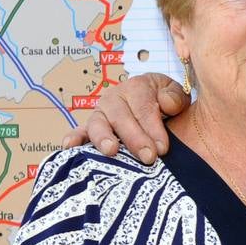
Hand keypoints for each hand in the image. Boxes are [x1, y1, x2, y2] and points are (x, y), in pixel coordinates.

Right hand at [60, 73, 188, 163]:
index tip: (163, 148)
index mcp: (137, 87)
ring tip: (111, 151)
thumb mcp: (176, 94)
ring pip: (98, 124)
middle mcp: (115, 99)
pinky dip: (73, 138)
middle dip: (135, 138)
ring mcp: (100, 114)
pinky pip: (79, 132)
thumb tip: (166, 103)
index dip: (153, 128)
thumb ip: (175, 97)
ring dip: (103, 138)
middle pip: (121, 117)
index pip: (144, 107)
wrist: (155, 104)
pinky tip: (69, 147)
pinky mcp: (90, 128)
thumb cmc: (165, 102)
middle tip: (148, 157)